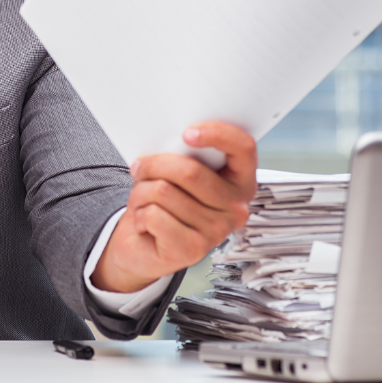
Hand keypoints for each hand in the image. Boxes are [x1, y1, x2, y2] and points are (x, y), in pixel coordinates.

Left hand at [91, 121, 256, 293]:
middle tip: (139, 168)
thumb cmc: (163, 202)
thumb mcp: (176, 173)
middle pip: (189, 171)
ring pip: (163, 191)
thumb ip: (182, 156)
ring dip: (141, 192)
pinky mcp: (193, 249)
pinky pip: (153, 215)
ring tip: (144, 201)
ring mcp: (217, 231)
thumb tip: (166, 142)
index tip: (186, 133)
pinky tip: (145, 223)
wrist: (144, 247)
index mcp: (240, 181)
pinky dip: (139, 214)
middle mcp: (236, 208)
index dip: (217, 134)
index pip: (243, 147)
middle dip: (154, 165)